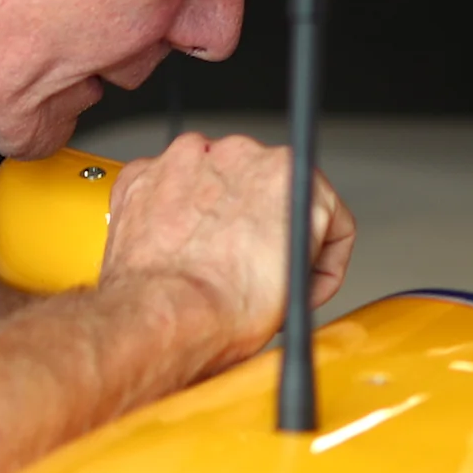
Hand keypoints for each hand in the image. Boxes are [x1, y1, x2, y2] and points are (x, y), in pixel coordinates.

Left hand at [101, 131, 354, 366]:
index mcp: (290, 173)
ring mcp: (188, 159)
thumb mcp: (299, 286)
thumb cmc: (223, 309)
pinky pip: (170, 189)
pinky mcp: (146, 174)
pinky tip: (178, 250)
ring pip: (215, 185)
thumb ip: (303, 250)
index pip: (326, 212)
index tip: (304, 275)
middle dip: (263, 229)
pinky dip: (174, 215)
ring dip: (216, 217)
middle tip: (254, 272)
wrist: (160, 317)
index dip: (320, 256)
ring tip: (209, 262)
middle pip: (266, 191)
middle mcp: (241, 154)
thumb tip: (291, 260)